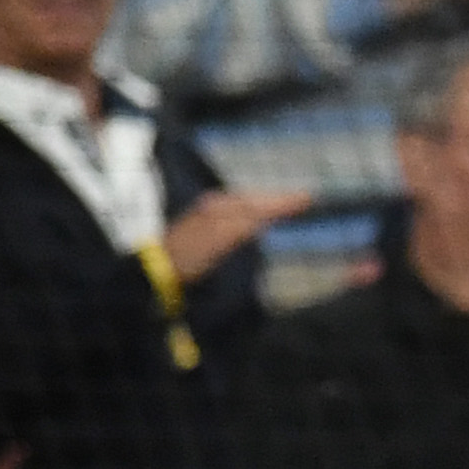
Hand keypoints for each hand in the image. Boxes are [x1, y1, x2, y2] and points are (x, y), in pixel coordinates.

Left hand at [159, 186, 306, 283]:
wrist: (159, 270)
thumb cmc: (190, 257)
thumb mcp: (218, 241)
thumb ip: (243, 226)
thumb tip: (267, 217)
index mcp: (221, 207)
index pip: (260, 202)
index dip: (284, 201)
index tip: (308, 198)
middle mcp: (215, 205)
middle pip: (253, 199)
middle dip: (277, 198)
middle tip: (303, 198)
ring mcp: (209, 214)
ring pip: (245, 204)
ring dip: (266, 203)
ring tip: (285, 204)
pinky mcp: (205, 225)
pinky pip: (237, 211)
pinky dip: (254, 211)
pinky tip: (258, 217)